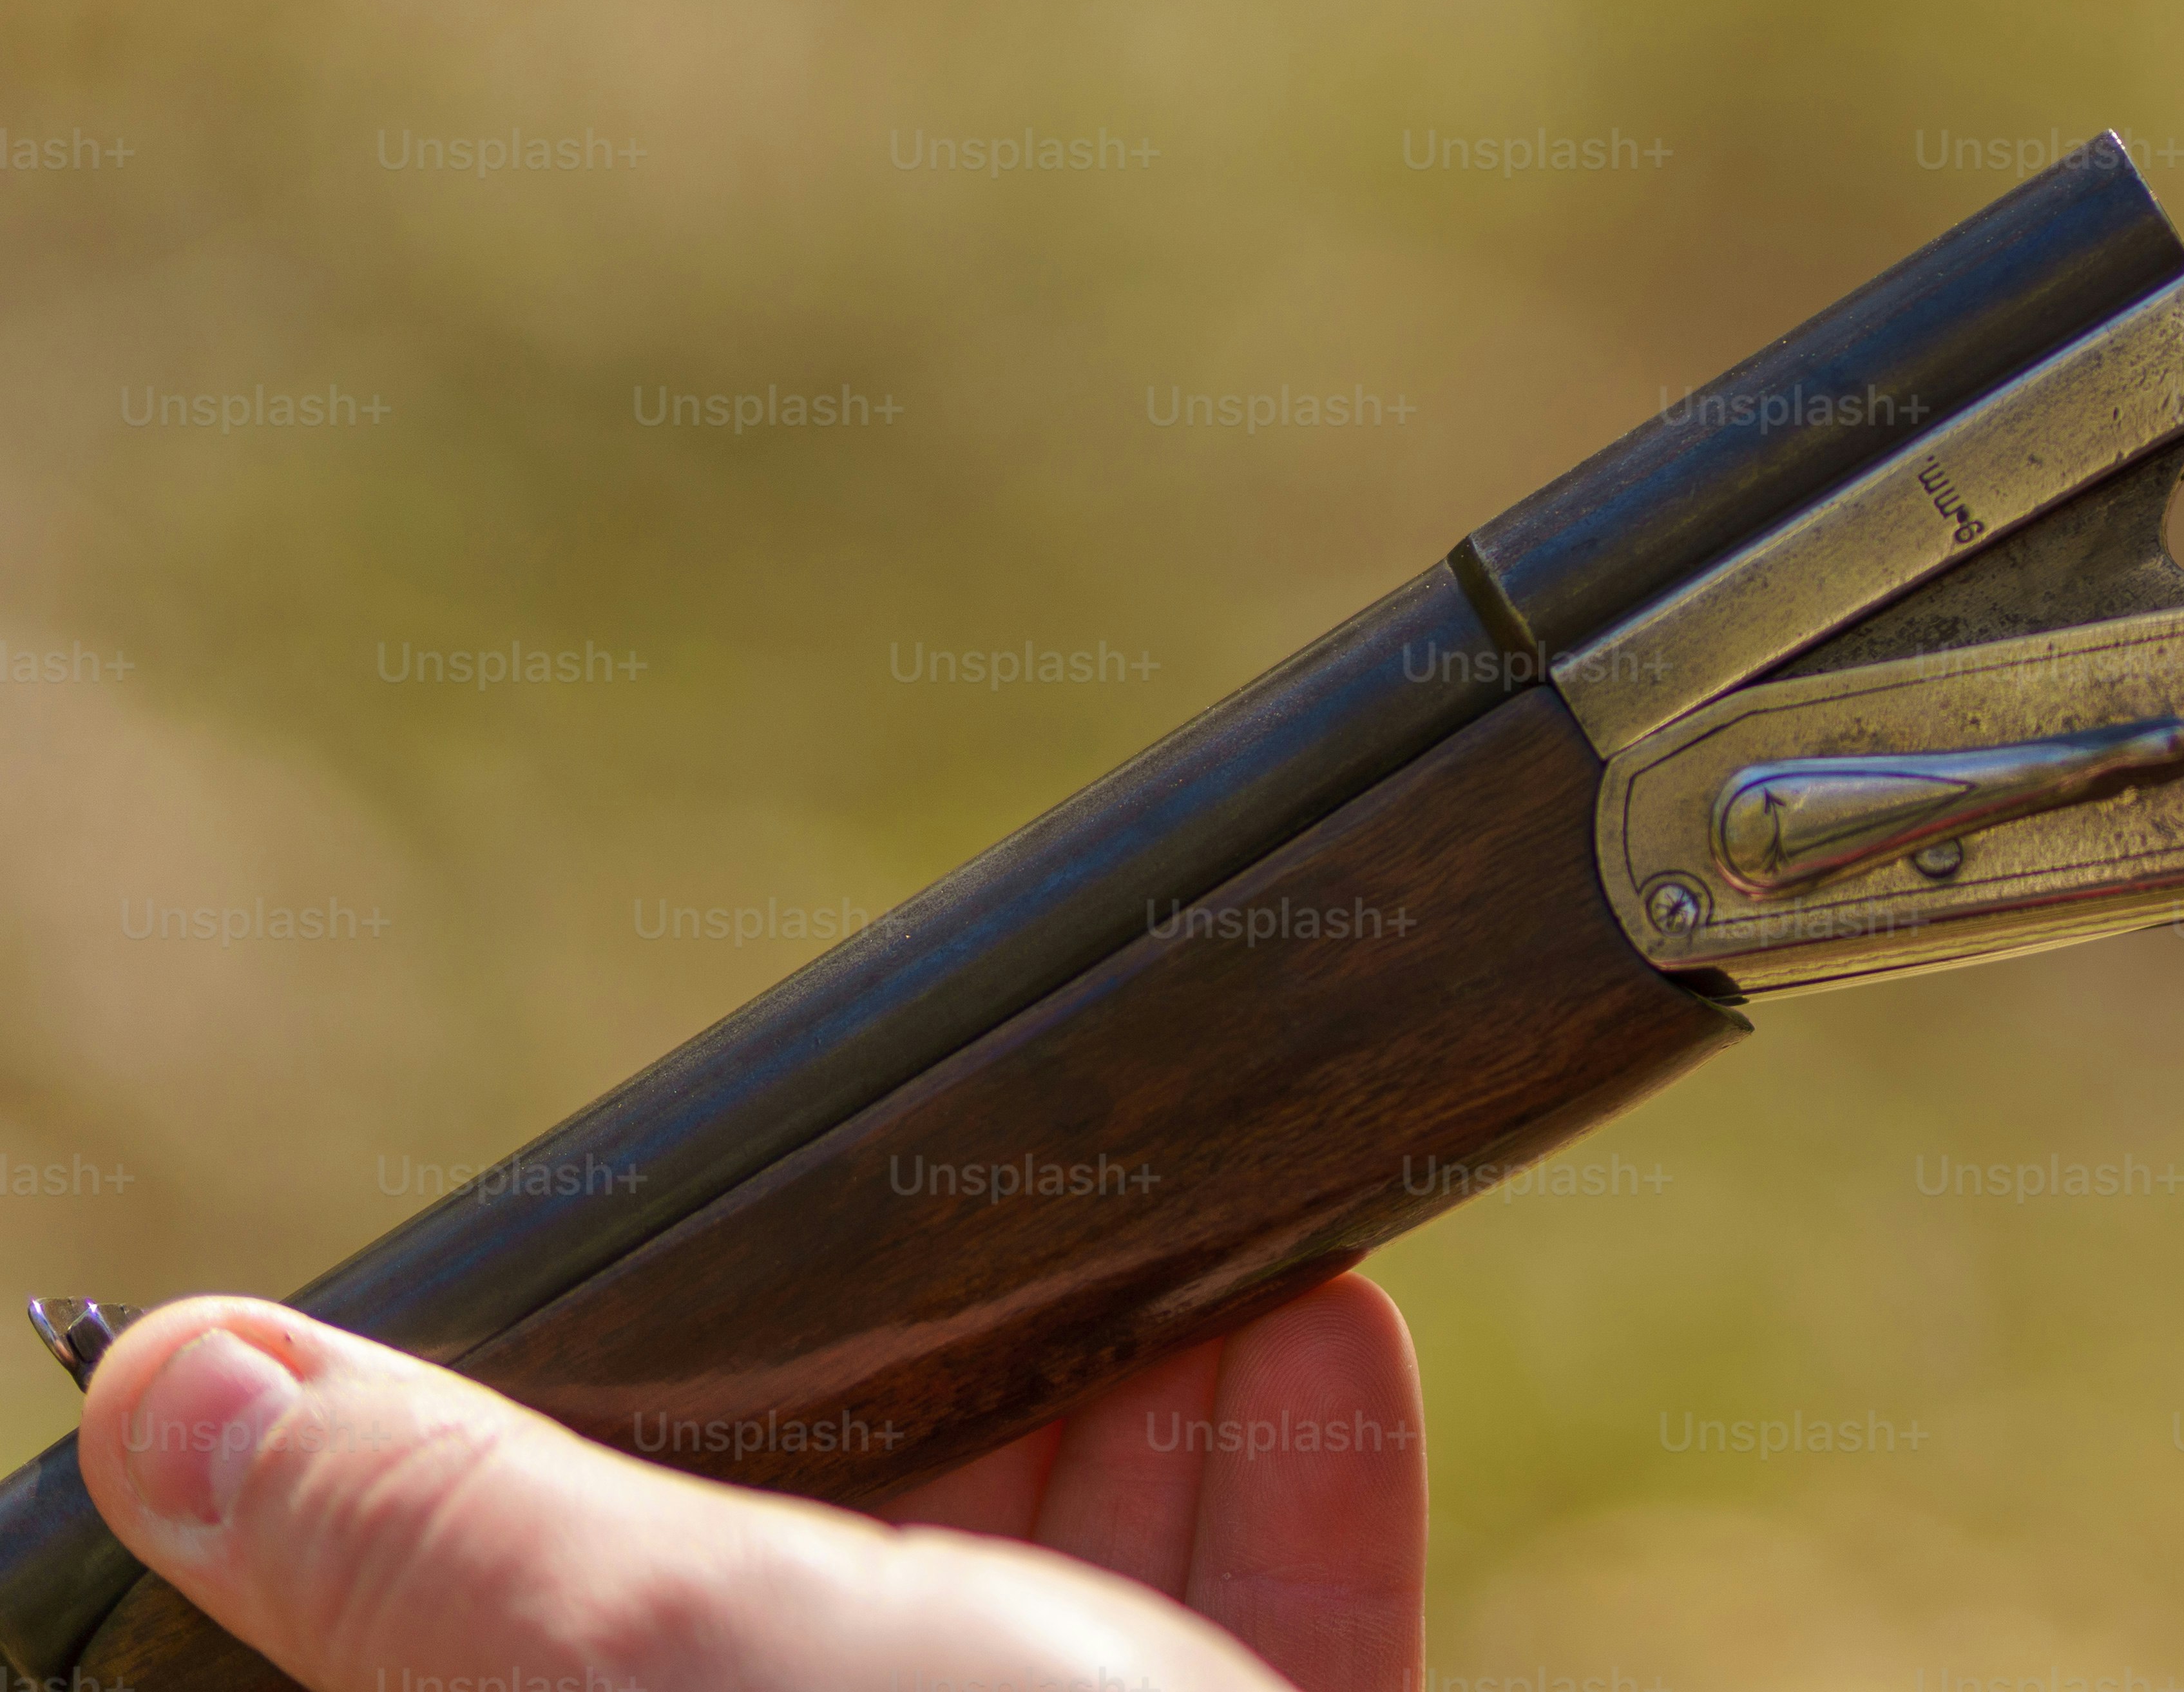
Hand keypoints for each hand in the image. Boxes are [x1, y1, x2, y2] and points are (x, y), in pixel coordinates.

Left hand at [78, 1279, 1423, 1691]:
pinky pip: (1261, 1647)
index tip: (700, 1291)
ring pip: (1077, 1621)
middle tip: (995, 1223)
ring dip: (1147, 1410)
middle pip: (839, 1617)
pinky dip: (1292, 1491)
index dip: (602, 1466)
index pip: (565, 1644)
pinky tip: (1322, 1338)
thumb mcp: (684, 1669)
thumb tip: (175, 1396)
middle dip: (944, 1401)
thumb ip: (450, 1536)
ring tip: (1193, 1244)